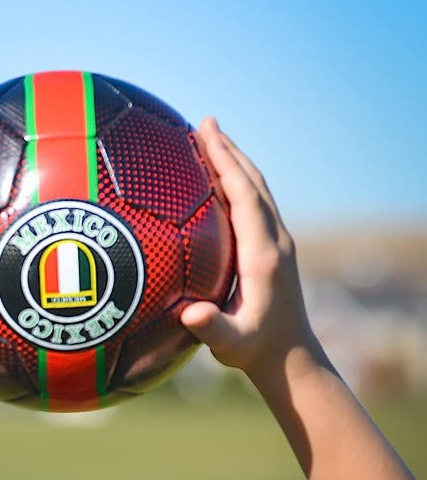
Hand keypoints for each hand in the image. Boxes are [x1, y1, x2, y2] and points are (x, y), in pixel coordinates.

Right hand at [181, 118, 317, 378]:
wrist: (288, 356)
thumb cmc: (253, 351)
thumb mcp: (230, 345)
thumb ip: (211, 328)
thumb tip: (191, 313)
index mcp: (263, 255)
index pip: (245, 197)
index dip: (226, 164)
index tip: (207, 136)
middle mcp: (274, 241)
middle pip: (253, 183)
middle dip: (229, 151)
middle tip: (204, 122)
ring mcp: (276, 243)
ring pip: (257, 190)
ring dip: (235, 162)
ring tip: (211, 138)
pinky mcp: (272, 249)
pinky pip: (254, 204)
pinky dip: (237, 182)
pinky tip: (218, 178)